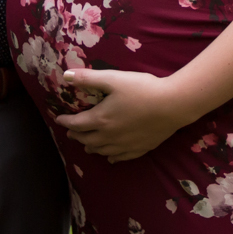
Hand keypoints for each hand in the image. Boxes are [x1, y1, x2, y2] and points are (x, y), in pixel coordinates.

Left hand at [54, 68, 195, 162]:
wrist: (172, 106)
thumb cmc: (142, 89)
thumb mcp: (113, 79)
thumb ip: (88, 78)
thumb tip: (65, 76)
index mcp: (100, 120)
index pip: (76, 124)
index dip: (66, 122)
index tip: (59, 119)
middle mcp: (109, 137)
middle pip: (86, 139)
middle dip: (76, 135)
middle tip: (71, 131)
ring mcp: (124, 145)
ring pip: (101, 151)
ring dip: (90, 147)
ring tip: (86, 144)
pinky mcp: (138, 149)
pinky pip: (119, 157)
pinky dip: (110, 156)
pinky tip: (110, 156)